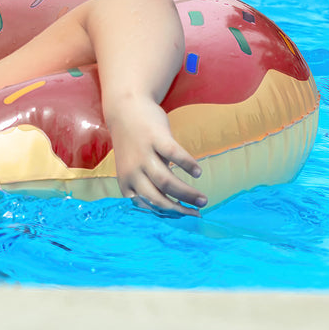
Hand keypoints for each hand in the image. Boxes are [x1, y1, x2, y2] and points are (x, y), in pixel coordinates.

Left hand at [105, 96, 205, 216]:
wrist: (125, 109)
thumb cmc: (134, 144)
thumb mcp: (133, 168)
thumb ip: (149, 185)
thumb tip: (174, 206)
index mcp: (126, 182)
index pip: (145, 206)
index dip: (165, 215)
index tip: (182, 220)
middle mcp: (132, 170)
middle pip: (157, 198)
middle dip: (179, 210)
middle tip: (197, 213)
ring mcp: (143, 153)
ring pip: (166, 181)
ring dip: (187, 194)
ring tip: (203, 199)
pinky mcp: (155, 137)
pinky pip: (173, 154)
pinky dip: (187, 165)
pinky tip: (197, 172)